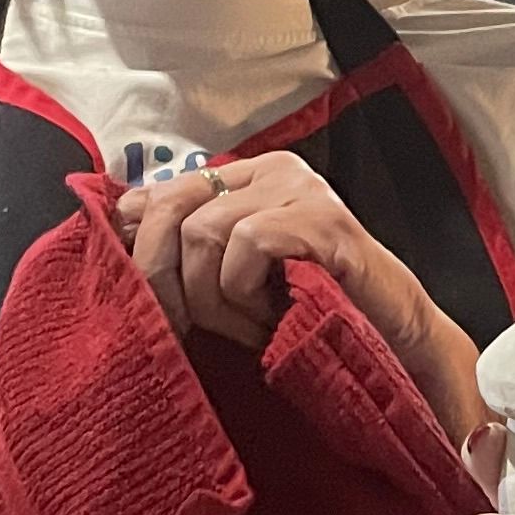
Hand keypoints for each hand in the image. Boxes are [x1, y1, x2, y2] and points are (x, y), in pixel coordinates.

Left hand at [117, 154, 478, 444]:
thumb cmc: (313, 316)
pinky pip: (245, 247)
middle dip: (163, 277)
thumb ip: (193, 247)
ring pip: (204, 234)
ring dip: (215, 299)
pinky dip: (246, 293)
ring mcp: (300, 189)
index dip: (141, 243)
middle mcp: (275, 170)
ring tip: (249, 326)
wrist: (393, 345)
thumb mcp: (239, 280)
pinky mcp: (320, 217)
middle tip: (183, 326)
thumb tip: (121, 221)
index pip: (166, 191)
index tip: (144, 296)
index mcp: (253, 175)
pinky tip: (269, 319)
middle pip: (173, 207)